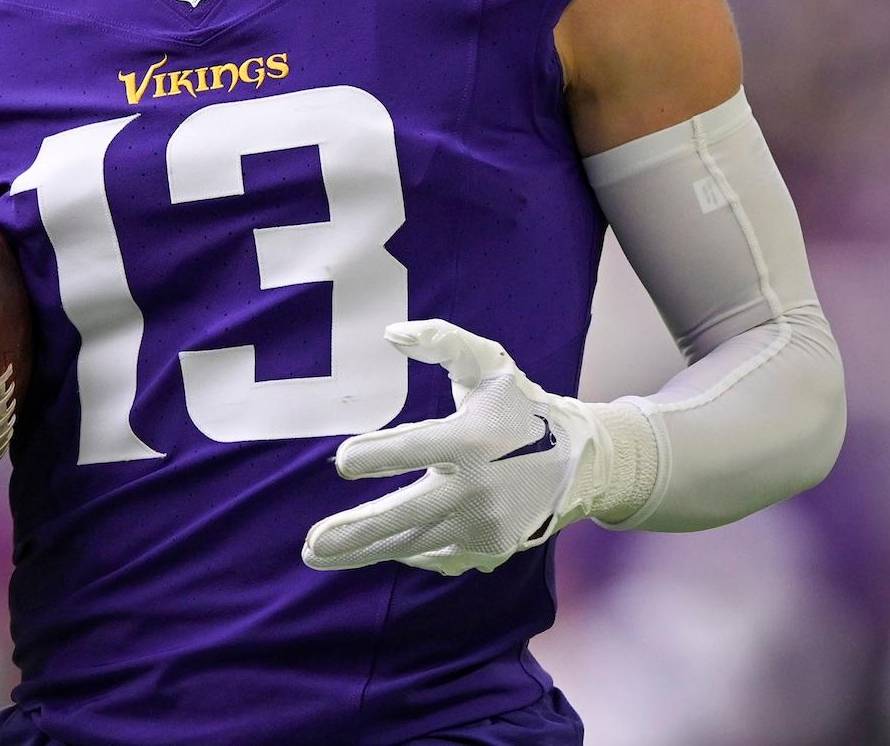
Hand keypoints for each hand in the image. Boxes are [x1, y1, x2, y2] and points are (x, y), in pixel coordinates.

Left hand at [300, 320, 637, 576]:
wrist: (577, 463)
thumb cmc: (517, 406)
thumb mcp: (486, 363)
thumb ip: (441, 341)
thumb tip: (391, 332)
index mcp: (473, 439)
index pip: (416, 450)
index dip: (377, 456)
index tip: (342, 462)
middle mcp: (479, 488)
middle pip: (408, 514)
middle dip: (357, 530)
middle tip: (312, 544)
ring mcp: (484, 525)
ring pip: (413, 543)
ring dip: (363, 552)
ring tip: (318, 556)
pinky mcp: (488, 549)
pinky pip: (433, 553)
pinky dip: (402, 551)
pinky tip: (366, 550)